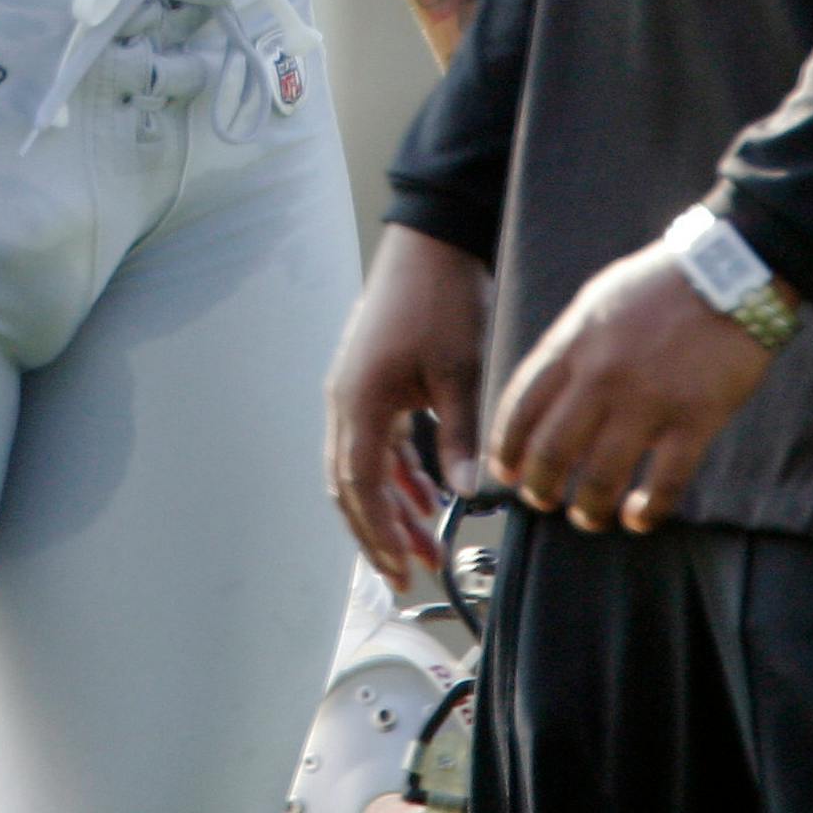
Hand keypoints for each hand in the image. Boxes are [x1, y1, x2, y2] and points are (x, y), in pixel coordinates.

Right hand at [326, 223, 493, 592]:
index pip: (359, 486)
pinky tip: (426, 495)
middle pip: (350, 485)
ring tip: (425, 544)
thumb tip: (466, 494)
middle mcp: (345, 401)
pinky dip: (396, 474)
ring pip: (362, 467)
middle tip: (409, 573)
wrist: (432, 239)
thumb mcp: (459, 370)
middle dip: (378, 531)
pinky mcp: (370, 382)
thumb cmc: (443, 296)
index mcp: (359, 402)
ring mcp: (353, 391)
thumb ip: (460, 435)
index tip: (400, 568)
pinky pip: (375, 442)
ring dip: (390, 506)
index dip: (378, 532)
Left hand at [486, 241, 787, 536]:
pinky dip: (646, 512)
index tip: (506, 471)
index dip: (506, 448)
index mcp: (574, 343)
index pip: (522, 407)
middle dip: (539, 488)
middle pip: (552, 451)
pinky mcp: (694, 420)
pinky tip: (638, 518)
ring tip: (587, 517)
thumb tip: (548, 390)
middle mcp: (602, 376)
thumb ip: (570, 345)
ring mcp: (648, 401)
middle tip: (540, 502)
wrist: (733, 271)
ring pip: (600, 478)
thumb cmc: (663, 285)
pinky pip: (663, 484)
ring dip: (588, 509)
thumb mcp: (599, 301)